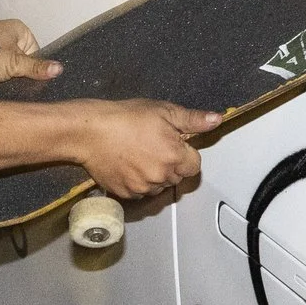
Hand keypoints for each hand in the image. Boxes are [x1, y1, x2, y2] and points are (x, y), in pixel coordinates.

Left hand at [0, 19, 58, 85]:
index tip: (32, 79)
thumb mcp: (14, 62)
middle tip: (17, 84)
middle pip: (23, 62)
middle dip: (20, 75)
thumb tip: (60, 68)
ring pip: (10, 71)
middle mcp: (7, 38)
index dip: (34, 68)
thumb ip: (37, 68)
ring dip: (8, 80)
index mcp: (19, 30)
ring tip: (5, 87)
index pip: (38, 52)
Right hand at [67, 99, 219, 198]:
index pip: (195, 165)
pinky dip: (137, 181)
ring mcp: (143, 188)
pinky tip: (128, 164)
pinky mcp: (126, 194)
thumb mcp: (163, 111)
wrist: (89, 132)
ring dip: (155, 174)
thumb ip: (193, 119)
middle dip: (171, 163)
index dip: (185, 153)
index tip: (173, 143)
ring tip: (139, 154)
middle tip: (153, 145)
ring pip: (159, 186)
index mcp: (174, 157)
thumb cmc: (125, 118)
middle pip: (177, 176)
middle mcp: (161, 176)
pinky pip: (140, 192)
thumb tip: (216, 120)